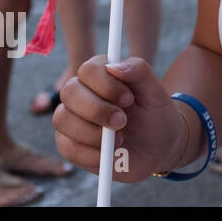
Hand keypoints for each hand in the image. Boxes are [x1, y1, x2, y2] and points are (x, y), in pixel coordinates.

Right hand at [52, 56, 188, 181]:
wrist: (159, 147)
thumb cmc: (155, 114)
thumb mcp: (156, 91)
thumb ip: (139, 71)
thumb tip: (112, 66)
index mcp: (101, 74)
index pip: (88, 69)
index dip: (106, 85)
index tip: (129, 100)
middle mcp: (81, 93)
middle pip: (69, 92)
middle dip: (97, 110)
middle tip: (122, 122)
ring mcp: (71, 118)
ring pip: (62, 119)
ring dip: (92, 133)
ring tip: (119, 139)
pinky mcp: (68, 144)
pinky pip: (66, 147)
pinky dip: (89, 153)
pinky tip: (110, 155)